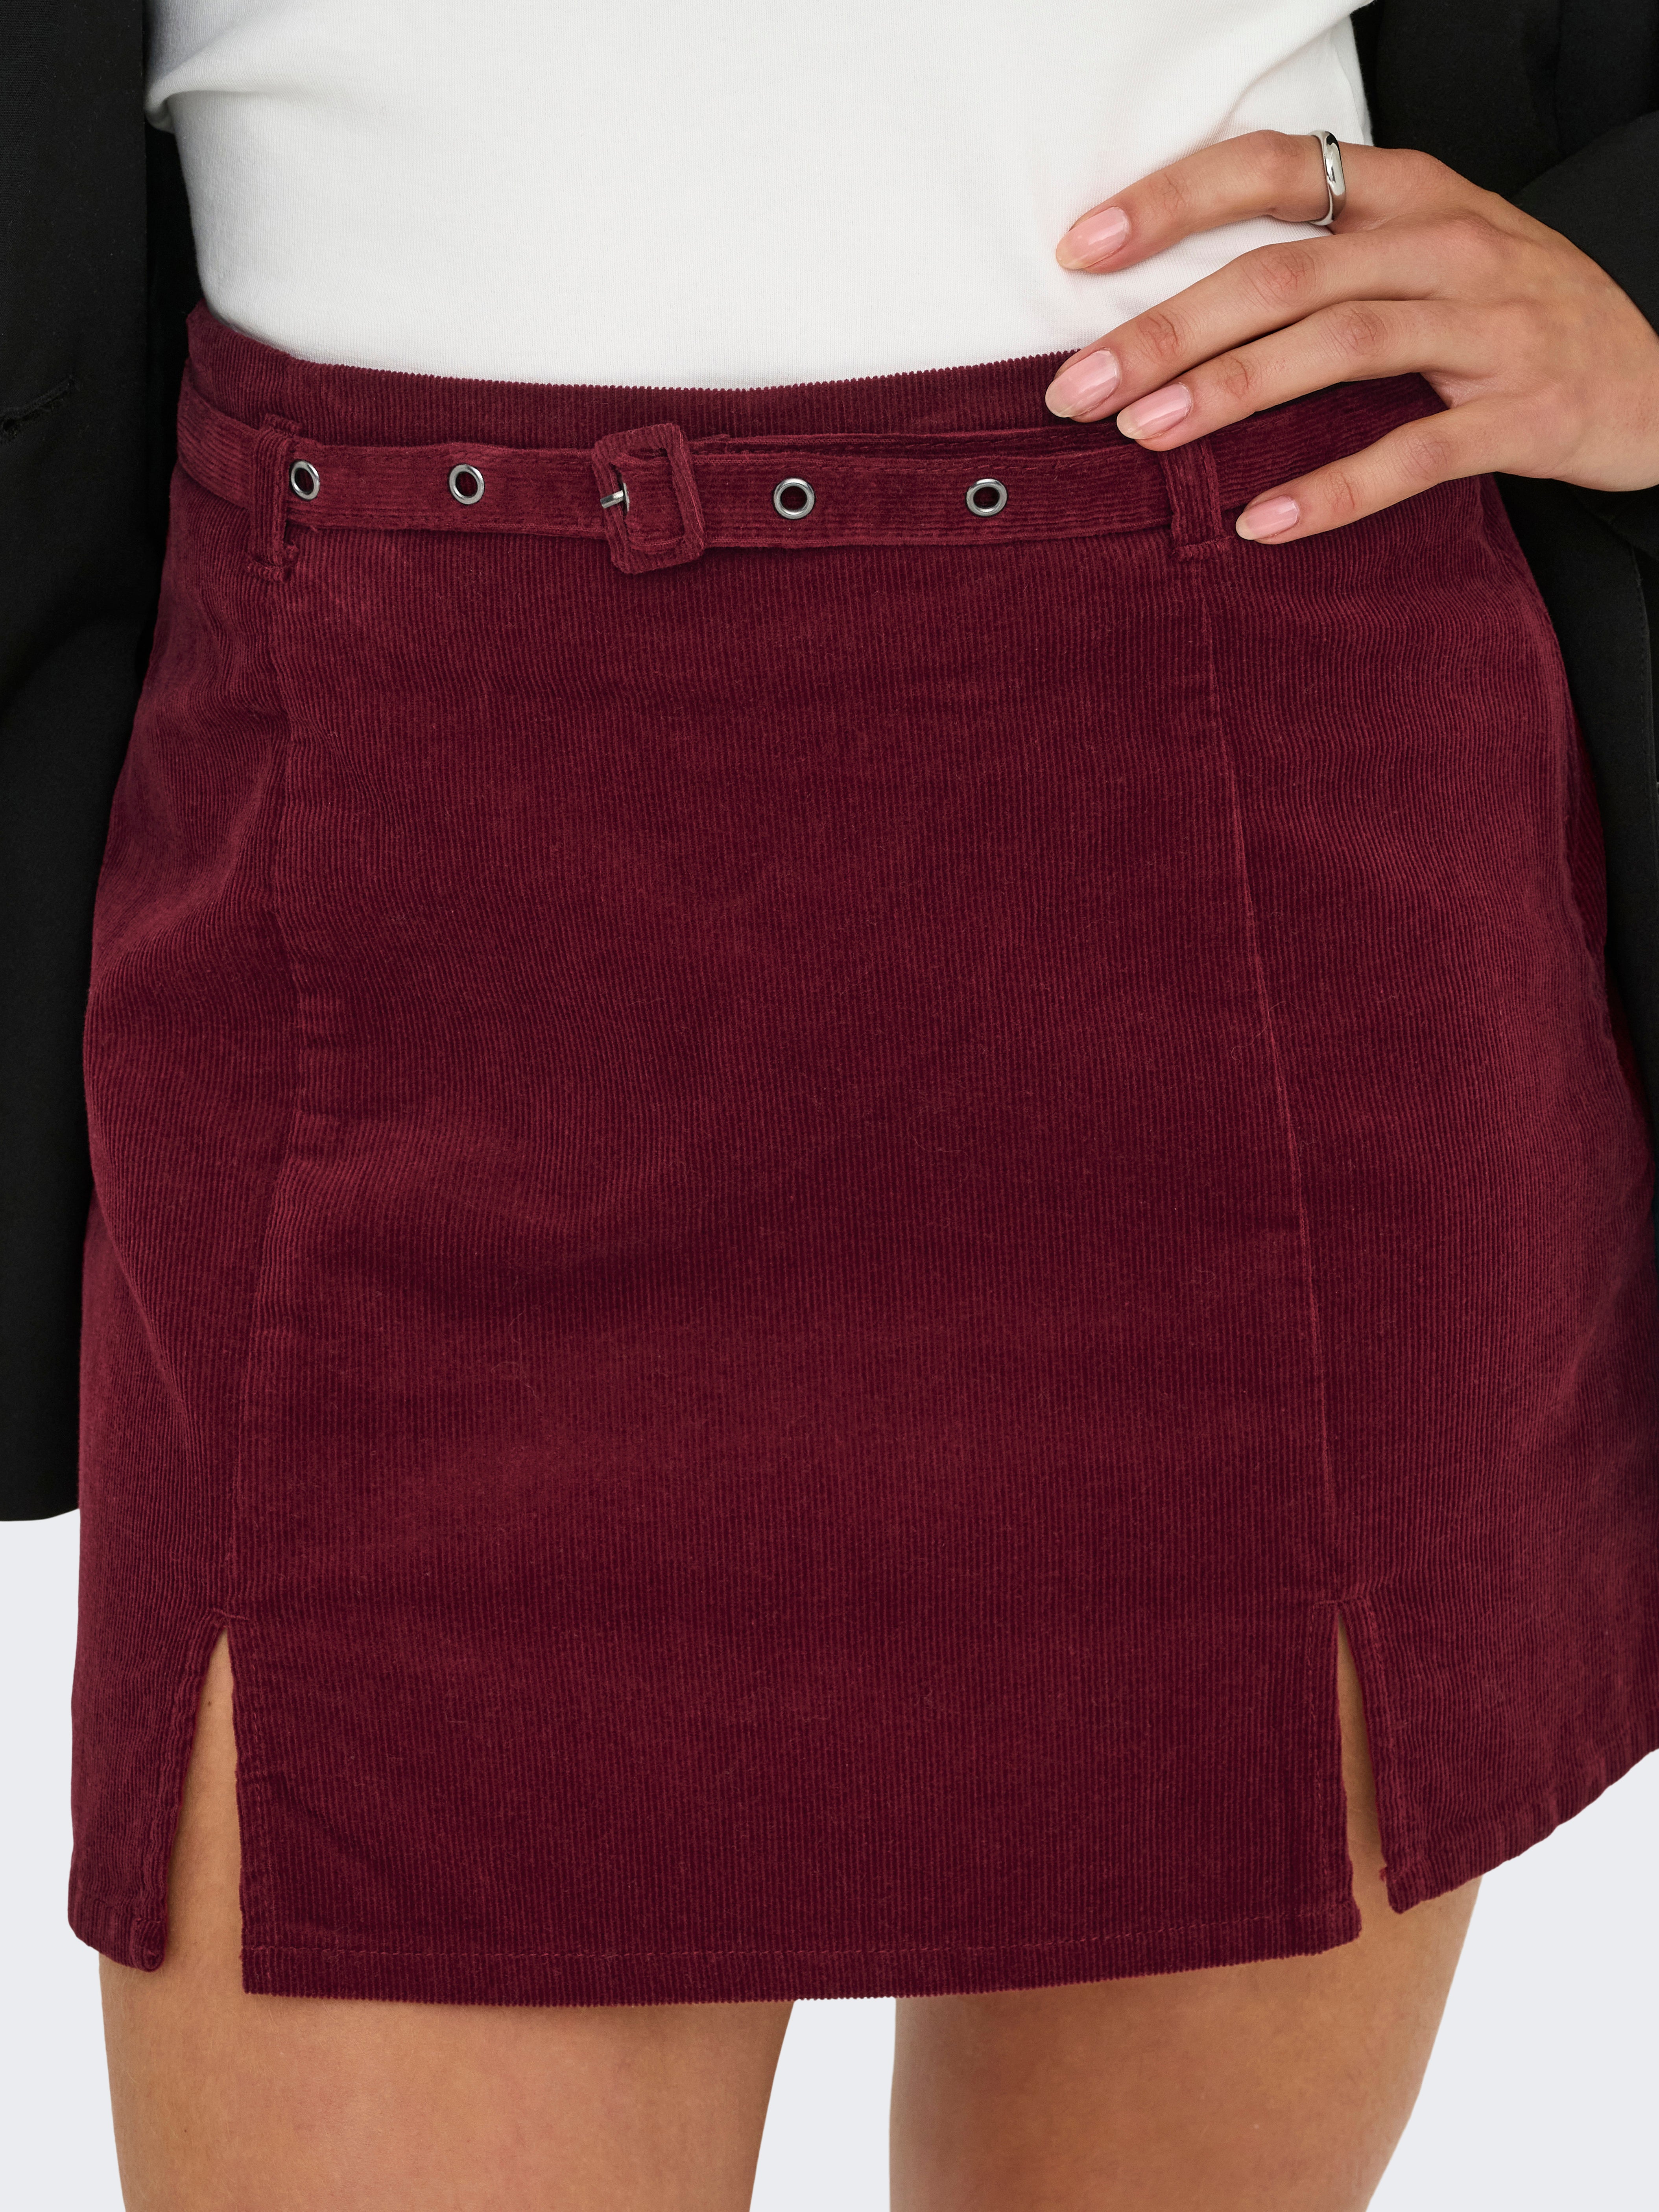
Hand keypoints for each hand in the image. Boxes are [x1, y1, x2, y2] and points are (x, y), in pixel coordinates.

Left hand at [1045, 130, 1658, 541]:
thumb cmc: (1512, 322)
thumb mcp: (1424, 259)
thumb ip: (1322, 262)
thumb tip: (1180, 310)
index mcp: (1411, 196)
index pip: (1275, 170)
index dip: (1173, 203)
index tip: (1083, 248)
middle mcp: (1446, 245)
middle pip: (1283, 272)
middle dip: (1169, 328)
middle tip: (1077, 387)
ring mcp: (1490, 327)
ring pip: (1339, 346)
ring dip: (1231, 393)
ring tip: (1145, 435)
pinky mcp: (1524, 413)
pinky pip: (1415, 452)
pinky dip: (1333, 489)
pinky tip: (1260, 523)